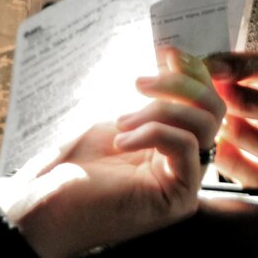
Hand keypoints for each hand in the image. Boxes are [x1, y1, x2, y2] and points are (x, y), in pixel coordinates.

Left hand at [9, 48, 224, 257]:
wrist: (46, 204)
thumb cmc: (71, 164)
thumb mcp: (115, 117)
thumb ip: (150, 98)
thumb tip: (175, 58)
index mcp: (170, 142)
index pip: (202, 100)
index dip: (191, 71)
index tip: (166, 53)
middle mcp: (184, 163)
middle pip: (212, 108)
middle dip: (179, 84)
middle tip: (138, 83)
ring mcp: (185, 182)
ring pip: (203, 124)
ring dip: (160, 110)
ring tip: (120, 122)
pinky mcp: (179, 198)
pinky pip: (186, 146)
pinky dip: (154, 132)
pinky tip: (121, 141)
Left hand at [205, 51, 257, 187]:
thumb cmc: (248, 95)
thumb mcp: (246, 76)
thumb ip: (220, 66)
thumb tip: (176, 57)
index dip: (244, 66)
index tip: (211, 66)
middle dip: (247, 101)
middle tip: (212, 96)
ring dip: (241, 134)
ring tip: (212, 121)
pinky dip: (234, 161)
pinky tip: (212, 145)